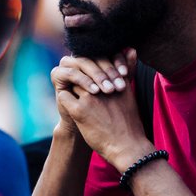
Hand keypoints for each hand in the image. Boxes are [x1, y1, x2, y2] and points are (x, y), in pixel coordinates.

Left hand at [55, 50, 151, 165]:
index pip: (97, 62)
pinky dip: (64, 98)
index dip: (91, 67)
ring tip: (73, 94)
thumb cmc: (129, 123)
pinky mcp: (79, 111)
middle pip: (83, 70)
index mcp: (116, 81)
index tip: (89, 74)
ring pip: (73, 81)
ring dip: (71, 86)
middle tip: (76, 82)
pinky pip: (64, 96)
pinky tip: (69, 104)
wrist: (127, 147)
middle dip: (79, 74)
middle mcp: (103, 86)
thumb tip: (130, 47)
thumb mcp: (130, 92)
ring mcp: (90, 98)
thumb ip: (128, 70)